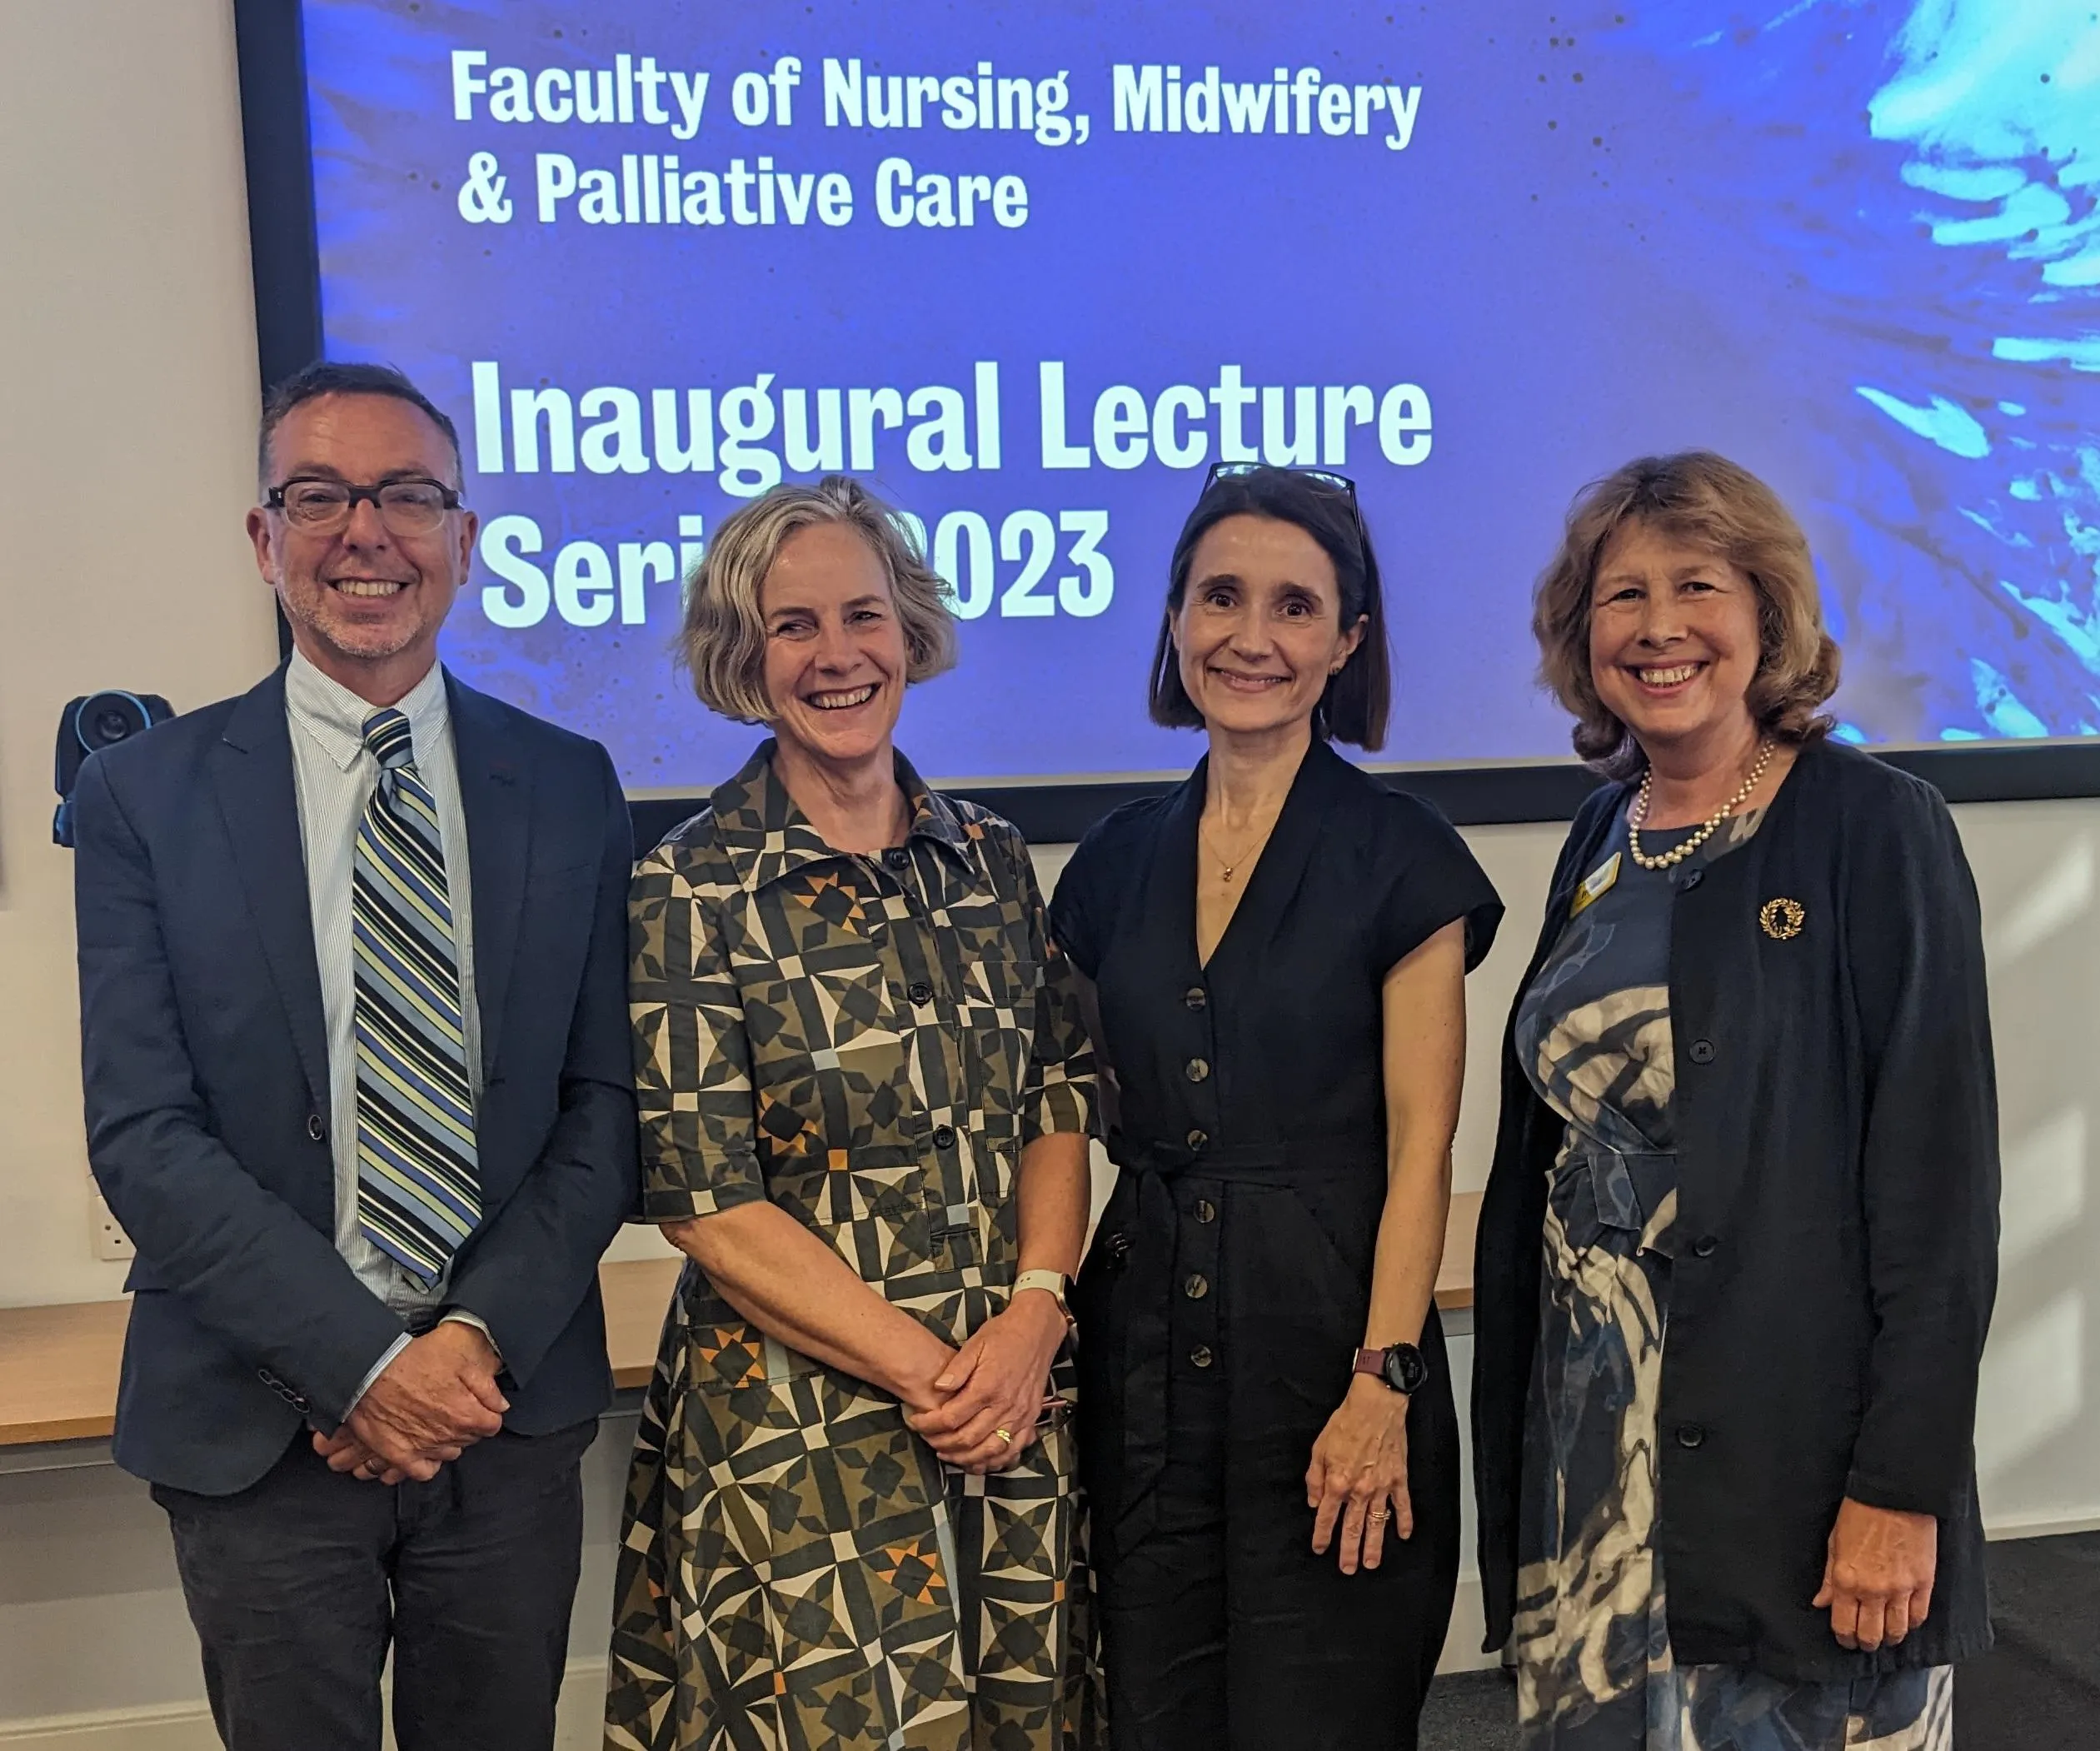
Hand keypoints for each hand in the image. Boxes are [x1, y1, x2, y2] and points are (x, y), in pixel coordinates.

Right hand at [322, 1323, 507, 1482]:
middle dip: (466, 1425)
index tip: (477, 1405)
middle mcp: (448, 1436)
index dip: (486, 1412)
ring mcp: (424, 1449)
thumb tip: (500, 1405)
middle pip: (470, 1438)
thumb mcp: (459, 1358)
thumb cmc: (412, 1360)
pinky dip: (428, 1463)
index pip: (492, 1425)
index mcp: (466, 1413)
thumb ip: (486, 1386)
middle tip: (452, 1408)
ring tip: (436, 1422)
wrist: (369, 1370)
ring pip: (449, 1454)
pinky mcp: (400, 1456)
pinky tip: (426, 1448)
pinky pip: (424, 1471)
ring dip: (447, 1440)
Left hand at [904, 1291, 1065, 1472]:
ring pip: (990, 1451)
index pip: (951, 1417)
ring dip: (966, 1458)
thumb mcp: (974, 1344)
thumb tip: (937, 1388)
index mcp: (987, 1387)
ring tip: (948, 1454)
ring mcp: (1020, 1416)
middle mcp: (1005, 1406)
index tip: (916, 1422)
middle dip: (942, 1444)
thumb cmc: (1003, 1335)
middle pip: (968, 1439)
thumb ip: (955, 1369)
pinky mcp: (1031, 1419)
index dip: (929, 1424)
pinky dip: (995, 1460)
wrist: (1037, 1331)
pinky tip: (979, 1459)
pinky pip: (1013, 1450)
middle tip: (928, 1439)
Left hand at [1307, 1374, 1413, 1573]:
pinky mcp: (1399, 1479)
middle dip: (1348, 1551)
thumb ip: (1314, 1478)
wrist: (1376, 1406)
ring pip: (1377, 1523)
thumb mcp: (1319, 1448)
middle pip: (1352, 1528)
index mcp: (1337, 1482)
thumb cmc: (1346, 1423)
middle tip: (1347, 1569)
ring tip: (1371, 1563)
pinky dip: (1405, 1521)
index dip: (1321, 1535)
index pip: (1326, 1516)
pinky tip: (1404, 1535)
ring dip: (1374, 1545)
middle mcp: (1359, 1490)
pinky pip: (1403, 1506)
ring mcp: (1381, 1487)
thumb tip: (1313, 1501)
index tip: (1319, 1548)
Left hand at [1812, 1498, 1936, 1650]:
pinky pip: (1919, 1616)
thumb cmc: (1860, 1514)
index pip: (1844, 1625)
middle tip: (1865, 1642)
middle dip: (1866, 1643)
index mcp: (1847, 1581)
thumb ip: (1829, 1579)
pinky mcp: (1924, 1583)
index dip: (1844, 1638)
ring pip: (1897, 1631)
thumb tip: (1821, 1603)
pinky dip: (1911, 1624)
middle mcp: (1874, 1591)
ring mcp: (1902, 1589)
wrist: (1893, 1496)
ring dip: (1890, 1638)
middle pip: (1872, 1635)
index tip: (1845, 1640)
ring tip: (1885, 1636)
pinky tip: (1904, 1622)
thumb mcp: (1834, 1544)